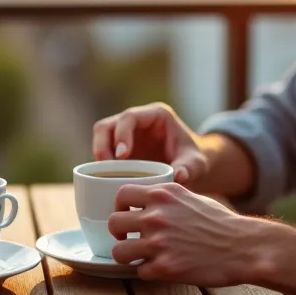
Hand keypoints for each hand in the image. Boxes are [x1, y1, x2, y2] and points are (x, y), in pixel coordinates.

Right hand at [92, 103, 208, 184]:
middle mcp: (137, 121)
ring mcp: (126, 134)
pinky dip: (102, 165)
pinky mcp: (119, 149)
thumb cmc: (194, 159)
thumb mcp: (196, 163)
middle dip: (103, 144)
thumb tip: (179, 176)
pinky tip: (108, 180)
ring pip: (101, 137)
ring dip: (99, 154)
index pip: (130, 117)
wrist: (190, 166)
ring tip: (105, 174)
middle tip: (108, 165)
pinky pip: (104, 153)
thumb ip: (189, 168)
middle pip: (108, 125)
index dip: (121, 134)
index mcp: (155, 115)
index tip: (122, 156)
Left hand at [107, 182, 271, 286]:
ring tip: (141, 258)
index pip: (121, 194)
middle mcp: (156, 216)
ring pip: (118, 252)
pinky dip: (149, 272)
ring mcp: (158, 243)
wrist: (244, 247)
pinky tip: (163, 269)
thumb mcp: (192, 198)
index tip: (126, 217)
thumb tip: (145, 204)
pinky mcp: (165, 267)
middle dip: (119, 234)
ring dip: (128, 257)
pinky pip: (140, 272)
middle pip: (113, 224)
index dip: (119, 207)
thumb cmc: (221, 223)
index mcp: (163, 194)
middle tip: (129, 241)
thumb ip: (166, 199)